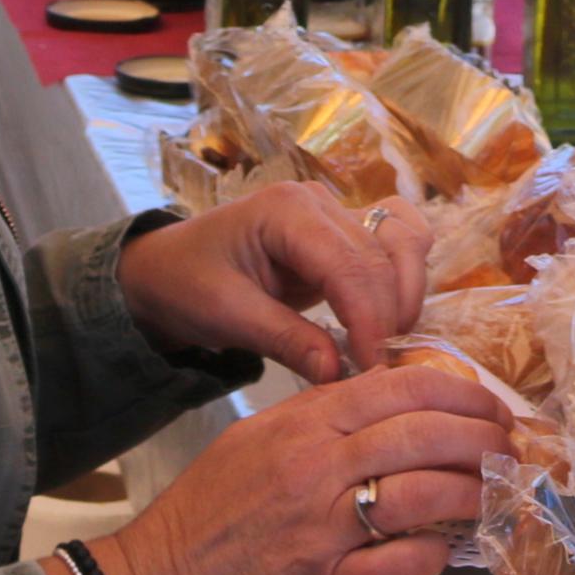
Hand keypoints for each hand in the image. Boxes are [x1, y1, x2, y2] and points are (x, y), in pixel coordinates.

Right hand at [62, 361, 507, 574]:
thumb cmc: (208, 513)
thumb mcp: (254, 438)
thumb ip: (318, 414)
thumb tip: (388, 396)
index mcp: (302, 426)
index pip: (401, 387)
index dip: (461, 391)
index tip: (490, 404)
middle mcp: (315, 470)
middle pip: (424, 435)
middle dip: (481, 438)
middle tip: (508, 448)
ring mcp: (322, 533)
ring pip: (422, 496)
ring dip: (470, 493)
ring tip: (492, 495)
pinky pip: (400, 566)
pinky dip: (434, 556)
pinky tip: (446, 551)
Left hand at [119, 183, 431, 383]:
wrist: (167, 268)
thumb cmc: (186, 283)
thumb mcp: (225, 316)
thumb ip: (284, 339)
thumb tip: (338, 372)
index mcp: (286, 210)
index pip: (348, 264)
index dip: (369, 318)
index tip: (373, 368)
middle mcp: (320, 201)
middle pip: (383, 254)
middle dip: (390, 314)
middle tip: (381, 369)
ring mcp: (337, 212)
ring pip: (404, 240)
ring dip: (407, 293)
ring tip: (388, 345)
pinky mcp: (346, 232)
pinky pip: (398, 241)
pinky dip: (407, 277)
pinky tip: (393, 318)